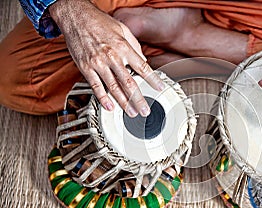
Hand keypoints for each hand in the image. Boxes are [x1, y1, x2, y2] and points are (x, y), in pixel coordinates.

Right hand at [49, 0, 164, 116]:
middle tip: (145, 111)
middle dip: (138, 99)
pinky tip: (110, 107)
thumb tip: (143, 61)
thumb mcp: (123, 29)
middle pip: (129, 83)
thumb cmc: (100, 22)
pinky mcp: (85, 68)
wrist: (76, 16)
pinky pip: (96, 86)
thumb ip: (134, 46)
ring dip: (124, 103)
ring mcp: (98, 64)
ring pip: (114, 88)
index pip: (143, 67)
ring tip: (131, 112)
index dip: (153, 79)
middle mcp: (112, 57)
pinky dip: (103, 98)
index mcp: (124, 47)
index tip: (160, 88)